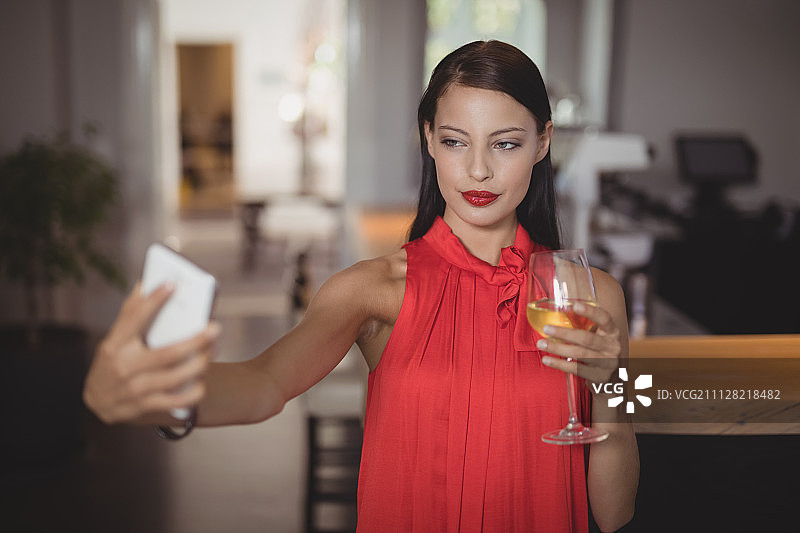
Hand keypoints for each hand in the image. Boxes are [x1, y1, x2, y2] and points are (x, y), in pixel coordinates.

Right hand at [83, 281, 220, 423]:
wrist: (95, 401)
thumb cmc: (110, 362)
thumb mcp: (114, 337)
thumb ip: (130, 312)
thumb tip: (144, 283)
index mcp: (116, 344)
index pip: (135, 318)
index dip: (154, 300)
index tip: (173, 284)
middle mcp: (124, 366)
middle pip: (167, 353)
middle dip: (196, 341)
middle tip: (214, 329)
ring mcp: (135, 388)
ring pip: (176, 377)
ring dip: (200, 365)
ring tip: (211, 351)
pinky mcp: (144, 406)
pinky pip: (176, 401)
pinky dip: (193, 393)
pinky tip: (202, 382)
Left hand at [535, 302, 621, 393]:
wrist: (613, 376)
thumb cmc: (598, 350)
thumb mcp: (598, 336)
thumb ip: (584, 326)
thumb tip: (554, 312)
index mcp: (612, 331)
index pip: (604, 318)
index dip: (590, 312)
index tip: (575, 305)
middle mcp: (612, 346)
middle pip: (587, 338)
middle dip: (564, 333)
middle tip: (546, 328)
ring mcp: (608, 363)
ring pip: (580, 354)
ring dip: (558, 348)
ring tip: (542, 344)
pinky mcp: (600, 376)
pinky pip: (577, 369)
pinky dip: (560, 365)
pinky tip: (547, 360)